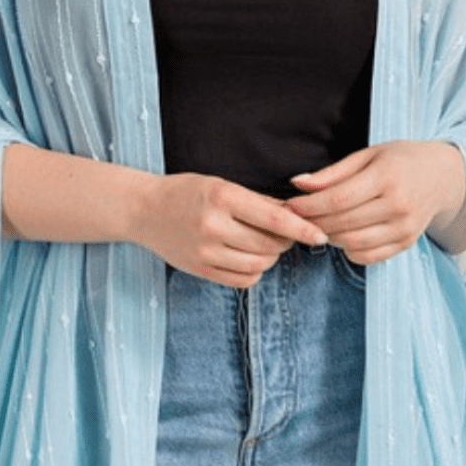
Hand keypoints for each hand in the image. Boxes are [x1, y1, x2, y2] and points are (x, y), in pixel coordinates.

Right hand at [132, 172, 326, 287]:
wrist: (144, 210)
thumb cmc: (187, 192)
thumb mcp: (222, 185)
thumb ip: (258, 202)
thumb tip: (296, 215)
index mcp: (222, 197)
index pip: (274, 219)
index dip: (303, 230)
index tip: (321, 236)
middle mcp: (213, 226)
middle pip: (269, 245)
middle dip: (285, 242)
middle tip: (282, 234)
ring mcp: (205, 251)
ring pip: (258, 265)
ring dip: (270, 257)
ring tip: (264, 245)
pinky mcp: (200, 269)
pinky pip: (242, 280)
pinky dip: (254, 271)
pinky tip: (247, 258)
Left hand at [285, 141, 465, 264]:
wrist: (443, 176)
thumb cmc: (400, 161)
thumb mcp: (368, 155)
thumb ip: (332, 173)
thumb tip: (298, 184)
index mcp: (386, 177)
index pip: (338, 199)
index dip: (309, 206)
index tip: (291, 205)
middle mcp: (398, 205)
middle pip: (342, 223)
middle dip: (313, 222)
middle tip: (298, 217)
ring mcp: (404, 228)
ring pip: (352, 243)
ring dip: (328, 237)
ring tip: (319, 225)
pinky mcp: (406, 243)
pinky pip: (368, 257)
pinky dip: (348, 250)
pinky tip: (342, 236)